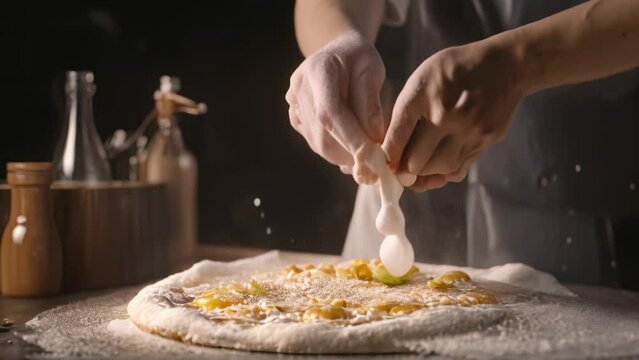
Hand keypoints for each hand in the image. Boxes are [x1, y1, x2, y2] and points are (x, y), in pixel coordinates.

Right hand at [286, 31, 385, 183]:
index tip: (372, 156)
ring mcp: (294, 104)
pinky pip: (315, 142)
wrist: (337, 51)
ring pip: (318, 143)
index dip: (350, 138)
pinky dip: (336, 152)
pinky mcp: (296, 117)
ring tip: (368, 159)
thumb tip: (374, 138)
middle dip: (350, 153)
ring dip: (344, 157)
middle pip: (322, 133)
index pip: (330, 112)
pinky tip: (353, 150)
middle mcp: (299, 88)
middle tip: (376, 166)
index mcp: (318, 70)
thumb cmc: (359, 58)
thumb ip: (371, 103)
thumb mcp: (372, 70)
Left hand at [383, 40, 524, 190]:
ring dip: (426, 172)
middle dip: (405, 168)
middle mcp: (445, 115)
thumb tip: (391, 148)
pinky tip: (440, 164)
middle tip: (401, 168)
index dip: (388, 156)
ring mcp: (468, 130)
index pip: (397, 136)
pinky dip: (446, 171)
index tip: (386, 162)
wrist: (504, 65)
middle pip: (416, 161)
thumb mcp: (422, 79)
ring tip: (421, 166)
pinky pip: (460, 167)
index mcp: (423, 95)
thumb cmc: (454, 71)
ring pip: (439, 169)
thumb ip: (405, 111)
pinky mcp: (485, 140)